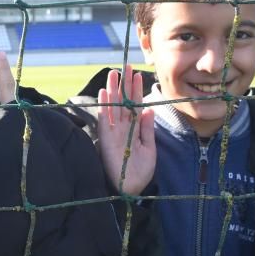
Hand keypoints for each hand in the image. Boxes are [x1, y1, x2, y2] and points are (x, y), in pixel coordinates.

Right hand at [96, 64, 155, 195]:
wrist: (130, 189)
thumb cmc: (140, 172)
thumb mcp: (149, 148)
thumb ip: (147, 129)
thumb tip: (148, 110)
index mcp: (134, 129)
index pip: (135, 105)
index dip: (136, 90)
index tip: (138, 75)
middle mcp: (123, 128)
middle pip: (123, 101)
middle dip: (124, 84)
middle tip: (125, 66)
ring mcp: (113, 132)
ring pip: (113, 106)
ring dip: (113, 90)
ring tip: (113, 73)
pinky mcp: (106, 138)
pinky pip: (105, 119)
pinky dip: (105, 106)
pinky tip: (105, 93)